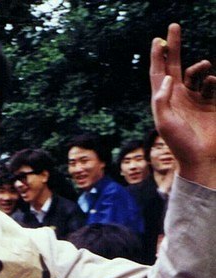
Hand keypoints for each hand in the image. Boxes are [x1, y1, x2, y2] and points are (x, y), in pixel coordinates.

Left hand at [150, 24, 215, 186]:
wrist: (200, 159)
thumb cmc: (179, 144)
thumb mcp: (165, 123)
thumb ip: (162, 100)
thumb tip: (166, 77)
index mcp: (164, 100)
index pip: (158, 73)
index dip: (157, 56)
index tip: (157, 39)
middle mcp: (178, 97)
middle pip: (175, 65)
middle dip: (174, 46)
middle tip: (173, 26)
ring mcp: (194, 99)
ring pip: (196, 72)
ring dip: (199, 66)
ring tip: (203, 68)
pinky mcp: (210, 102)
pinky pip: (211, 83)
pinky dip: (211, 79)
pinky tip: (211, 83)